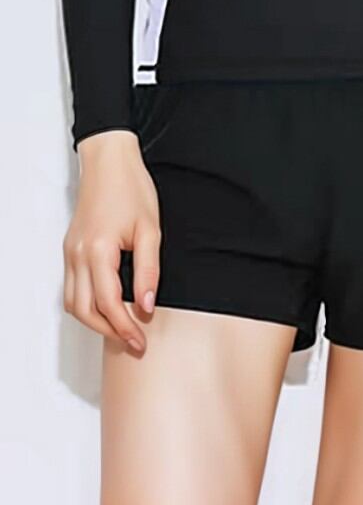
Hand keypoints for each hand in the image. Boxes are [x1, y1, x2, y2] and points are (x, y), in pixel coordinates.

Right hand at [65, 131, 159, 352]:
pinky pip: (71, 288)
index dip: (125, 327)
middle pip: (85, 311)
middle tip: (133, 342)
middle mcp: (78, 256)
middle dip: (109, 331)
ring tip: (121, 328)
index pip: (108, 303)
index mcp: (98, 251)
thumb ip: (149, 270)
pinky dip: (86, 305)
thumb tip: (146, 305)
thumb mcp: (150, 229)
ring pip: (73, 304)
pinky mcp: (69, 250)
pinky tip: (106, 306)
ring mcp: (70, 253)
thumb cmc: (131, 188)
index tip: (141, 341)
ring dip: (95, 321)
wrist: (109, 162)